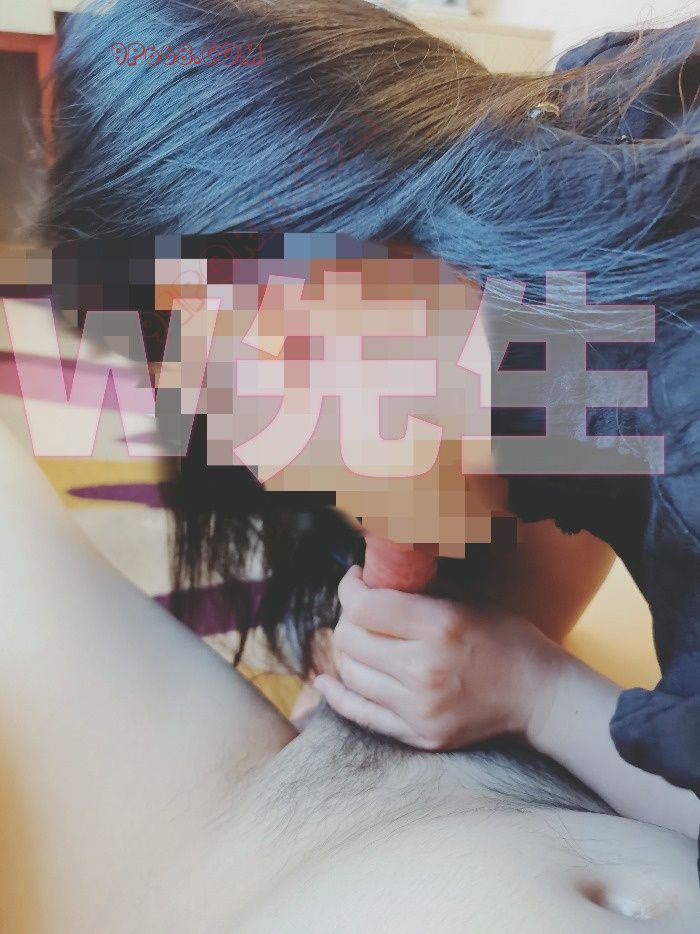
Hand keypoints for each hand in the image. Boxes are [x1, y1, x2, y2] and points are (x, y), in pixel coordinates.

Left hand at [314, 565, 565, 750]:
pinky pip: (359, 713)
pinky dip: (337, 694)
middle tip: (363, 609)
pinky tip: (328, 680)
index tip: (358, 579)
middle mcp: (424, 669)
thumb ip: (417, 589)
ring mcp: (419, 708)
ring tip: (364, 639)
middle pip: (350, 639)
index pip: (363, 606)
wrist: (538, 696)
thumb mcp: (467, 600)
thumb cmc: (505, 638)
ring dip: (350, 651)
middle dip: (349, 616)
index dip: (350, 587)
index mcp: (439, 626)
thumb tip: (372, 574)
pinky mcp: (418, 735)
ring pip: (350, 673)